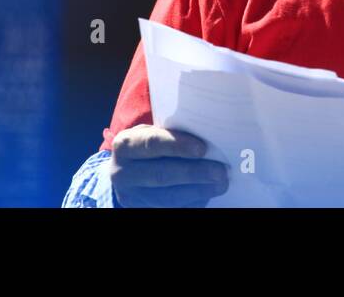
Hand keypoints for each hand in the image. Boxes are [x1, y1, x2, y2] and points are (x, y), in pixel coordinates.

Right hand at [108, 124, 229, 206]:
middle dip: (194, 173)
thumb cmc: (148, 145)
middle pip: (161, 175)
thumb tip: (208, 138)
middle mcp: (122, 173)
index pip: (151, 144)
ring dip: (198, 190)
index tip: (202, 149)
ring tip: (221, 183)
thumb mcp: (151, 132)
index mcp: (125, 145)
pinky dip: (193, 201)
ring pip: (167, 197)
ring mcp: (131, 196)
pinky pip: (172, 208)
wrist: (128, 171)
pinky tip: (208, 192)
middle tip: (220, 171)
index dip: (177, 146)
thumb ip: (171, 132)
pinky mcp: (142, 210)